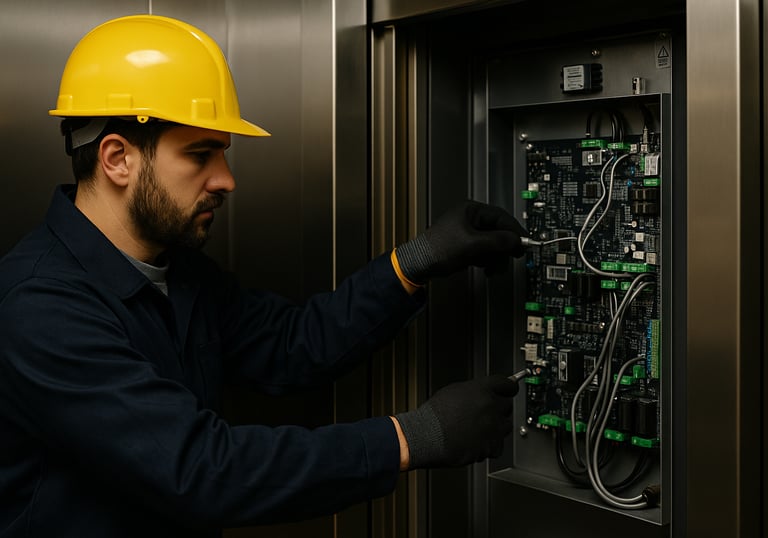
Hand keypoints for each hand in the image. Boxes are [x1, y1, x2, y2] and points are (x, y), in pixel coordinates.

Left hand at [394, 201, 526, 284]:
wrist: (420, 265)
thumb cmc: (437, 249)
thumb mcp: (473, 244)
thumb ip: (497, 241)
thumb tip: (516, 239)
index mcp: (470, 211)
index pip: (501, 217)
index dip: (515, 231)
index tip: (524, 242)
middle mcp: (470, 219)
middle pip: (498, 232)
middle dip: (503, 248)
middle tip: (511, 257)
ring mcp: (467, 233)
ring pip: (492, 244)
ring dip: (495, 257)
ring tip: (492, 267)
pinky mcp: (465, 246)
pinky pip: (484, 252)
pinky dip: (487, 260)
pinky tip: (484, 268)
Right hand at [394, 374, 518, 468]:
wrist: (427, 436)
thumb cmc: (434, 415)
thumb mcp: (453, 391)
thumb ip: (474, 391)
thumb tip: (482, 394)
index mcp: (482, 389)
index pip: (507, 384)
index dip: (508, 388)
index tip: (509, 390)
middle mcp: (491, 406)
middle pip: (508, 405)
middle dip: (499, 409)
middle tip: (486, 413)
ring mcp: (493, 427)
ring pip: (506, 426)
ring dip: (496, 427)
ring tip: (479, 429)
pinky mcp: (491, 445)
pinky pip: (498, 445)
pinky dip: (490, 445)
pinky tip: (476, 442)